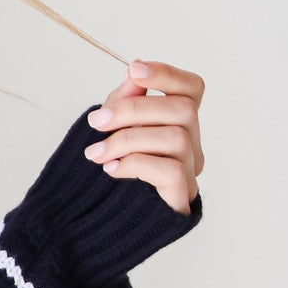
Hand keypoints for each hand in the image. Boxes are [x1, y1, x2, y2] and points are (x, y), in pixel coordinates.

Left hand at [84, 59, 203, 213]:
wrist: (98, 218)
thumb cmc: (109, 166)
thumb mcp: (112, 127)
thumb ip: (125, 100)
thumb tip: (135, 70)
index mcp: (176, 122)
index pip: (192, 89)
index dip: (168, 74)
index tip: (135, 69)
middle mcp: (191, 144)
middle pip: (183, 110)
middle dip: (134, 110)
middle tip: (96, 122)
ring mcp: (190, 170)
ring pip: (176, 138)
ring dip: (127, 140)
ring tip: (96, 153)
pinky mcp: (182, 195)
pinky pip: (172, 171)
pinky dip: (136, 165)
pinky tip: (112, 170)